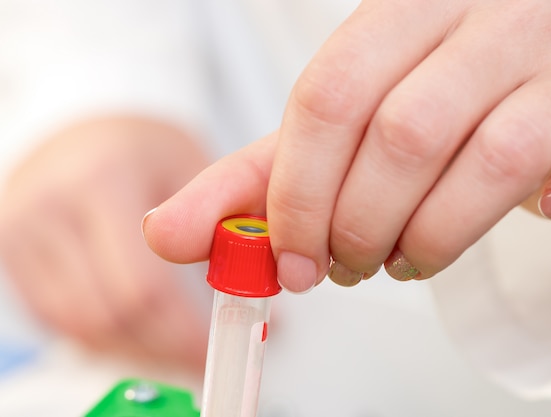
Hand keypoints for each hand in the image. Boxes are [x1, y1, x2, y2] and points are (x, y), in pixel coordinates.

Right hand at [0, 116, 209, 370]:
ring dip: (133, 347)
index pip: (144, 286)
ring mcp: (22, 231)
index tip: (214, 344)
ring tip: (173, 345)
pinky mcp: (10, 251)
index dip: (183, 331)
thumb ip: (219, 226)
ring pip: (81, 325)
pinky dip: (100, 335)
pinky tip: (135, 330)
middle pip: (111, 314)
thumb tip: (259, 292)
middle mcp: (52, 207)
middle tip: (199, 354)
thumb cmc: (143, 146)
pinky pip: (55, 317)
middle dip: (163, 347)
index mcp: (106, 180)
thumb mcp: (191, 166)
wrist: (85, 124)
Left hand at [144, 0, 550, 292]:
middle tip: (350, 266)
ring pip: (492, 162)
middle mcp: (490, 17)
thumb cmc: (419, 110)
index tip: (291, 255)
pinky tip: (547, 211)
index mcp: (404, 8)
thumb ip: (250, 183)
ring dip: (435, 238)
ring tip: (410, 257)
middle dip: (362, 226)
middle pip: (405, 134)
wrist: (519, 91)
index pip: (331, 96)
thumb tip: (165, 233)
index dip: (300, 192)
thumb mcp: (327, 139)